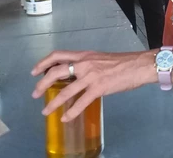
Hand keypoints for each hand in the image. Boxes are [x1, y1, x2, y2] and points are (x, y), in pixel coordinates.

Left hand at [31, 50, 154, 121]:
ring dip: (53, 103)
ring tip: (45, 111)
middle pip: (56, 71)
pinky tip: (66, 118)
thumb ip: (86, 65)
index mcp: (84, 55)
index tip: (34, 71)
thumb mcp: (100, 58)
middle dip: (42, 83)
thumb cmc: (122, 62)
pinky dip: (71, 112)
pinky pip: (80, 102)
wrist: (138, 65)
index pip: (58, 55)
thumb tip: (76, 76)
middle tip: (35, 93)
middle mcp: (84, 63)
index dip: (43, 63)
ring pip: (65, 90)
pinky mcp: (99, 88)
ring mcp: (91, 76)